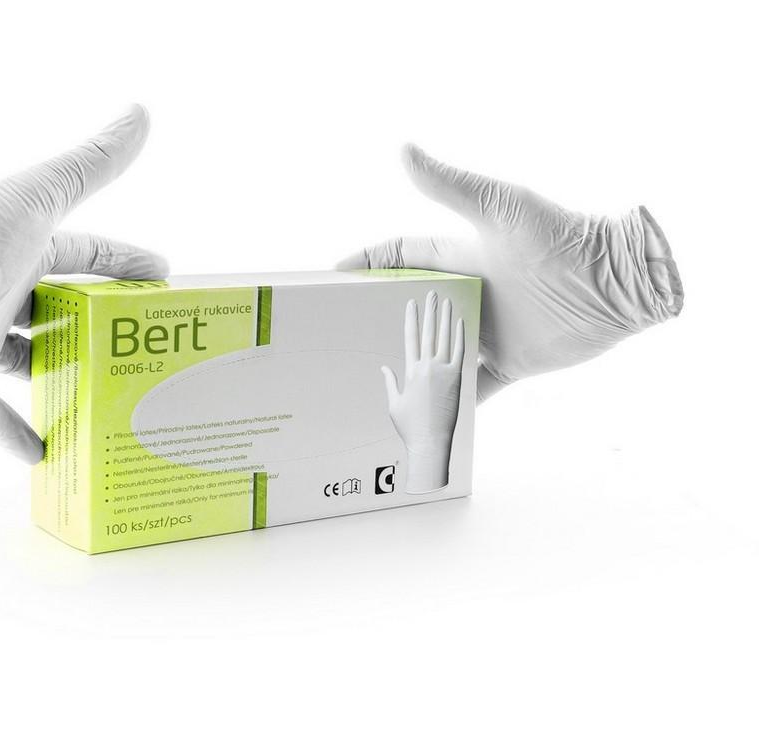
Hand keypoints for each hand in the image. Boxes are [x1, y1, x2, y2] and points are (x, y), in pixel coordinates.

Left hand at [0, 105, 166, 463]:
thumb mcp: (43, 199)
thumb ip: (92, 163)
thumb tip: (141, 113)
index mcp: (24, 251)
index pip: (86, 256)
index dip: (126, 263)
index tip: (164, 277)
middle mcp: (5, 295)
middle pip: (62, 310)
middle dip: (99, 322)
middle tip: (145, 341)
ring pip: (33, 361)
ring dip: (63, 374)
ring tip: (107, 392)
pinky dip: (14, 433)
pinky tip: (43, 452)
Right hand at [340, 145, 682, 400]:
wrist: (617, 286)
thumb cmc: (562, 239)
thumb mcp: (501, 209)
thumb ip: (452, 185)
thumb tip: (403, 150)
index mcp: (460, 256)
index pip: (400, 256)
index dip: (367, 263)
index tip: (333, 278)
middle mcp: (469, 292)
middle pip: (413, 304)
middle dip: (379, 314)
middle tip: (340, 331)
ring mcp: (488, 330)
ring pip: (436, 347)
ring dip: (409, 360)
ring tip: (369, 377)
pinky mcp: (510, 362)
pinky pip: (473, 384)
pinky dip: (452, 398)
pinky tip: (426, 411)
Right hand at [382, 291, 464, 492]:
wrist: (430, 444)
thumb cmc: (411, 428)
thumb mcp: (395, 404)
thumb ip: (391, 383)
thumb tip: (384, 368)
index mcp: (410, 372)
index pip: (410, 338)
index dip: (411, 319)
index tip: (411, 304)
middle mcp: (426, 368)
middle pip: (428, 333)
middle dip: (429, 311)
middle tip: (431, 293)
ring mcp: (443, 373)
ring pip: (445, 339)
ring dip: (445, 318)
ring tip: (446, 301)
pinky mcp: (457, 380)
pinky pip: (460, 352)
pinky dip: (460, 336)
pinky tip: (460, 322)